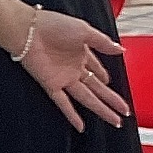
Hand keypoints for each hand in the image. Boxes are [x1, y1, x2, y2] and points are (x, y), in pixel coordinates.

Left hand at [15, 8, 128, 129]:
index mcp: (81, 54)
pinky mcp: (51, 85)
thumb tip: (122, 50)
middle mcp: (73, 68)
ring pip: (86, 99)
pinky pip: (63, 104)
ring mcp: (63, 78)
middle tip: (124, 112)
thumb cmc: (53, 25)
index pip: (97, 70)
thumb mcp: (85, 31)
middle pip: (97, 89)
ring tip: (115, 121)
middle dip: (111, 100)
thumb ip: (103, 43)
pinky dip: (72, 115)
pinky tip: (81, 126)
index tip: (112, 85)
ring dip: (101, 110)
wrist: (28, 30)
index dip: (105, 77)